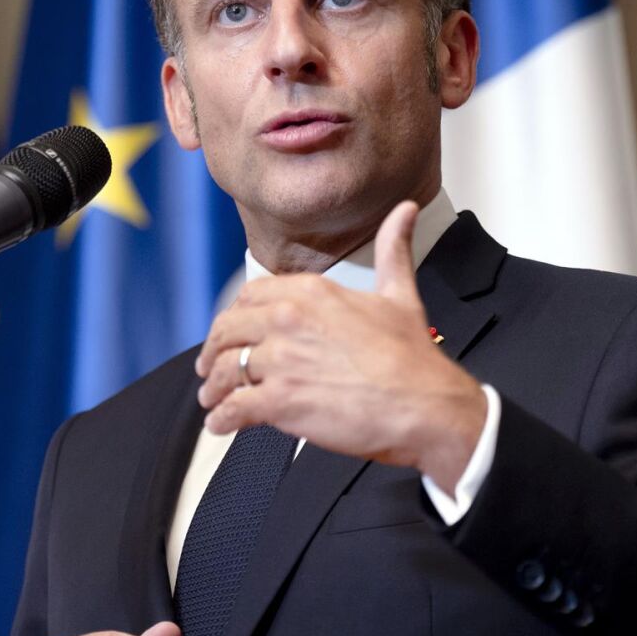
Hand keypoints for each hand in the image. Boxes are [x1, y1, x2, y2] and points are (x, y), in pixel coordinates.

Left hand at [195, 200, 486, 490]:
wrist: (426, 406)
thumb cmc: (414, 358)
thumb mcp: (400, 294)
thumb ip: (393, 250)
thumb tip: (405, 210)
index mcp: (311, 292)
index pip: (250, 297)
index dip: (235, 316)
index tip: (231, 331)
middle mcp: (288, 320)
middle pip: (227, 331)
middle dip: (213, 351)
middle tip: (209, 368)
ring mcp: (281, 361)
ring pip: (224, 370)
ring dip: (213, 388)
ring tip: (213, 401)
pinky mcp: (279, 401)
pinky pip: (233, 408)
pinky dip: (221, 419)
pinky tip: (221, 425)